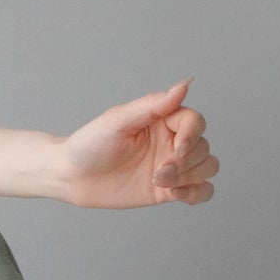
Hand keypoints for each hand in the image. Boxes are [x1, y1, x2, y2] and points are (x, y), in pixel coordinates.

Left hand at [53, 78, 218, 210]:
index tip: (176, 148)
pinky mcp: (169, 189)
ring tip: (160, 181)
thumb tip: (184, 85)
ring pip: (207, 167)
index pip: (195, 122)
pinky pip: (202, 191)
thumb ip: (153, 105)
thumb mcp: (118, 121)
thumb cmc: (90, 144)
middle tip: (157, 170)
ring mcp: (171, 166)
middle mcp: (169, 140)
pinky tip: (174, 194)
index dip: (192, 135)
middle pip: (203, 146)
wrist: (72, 177)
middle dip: (185, 162)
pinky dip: (196, 193)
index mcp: (161, 119)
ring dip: (190, 177)